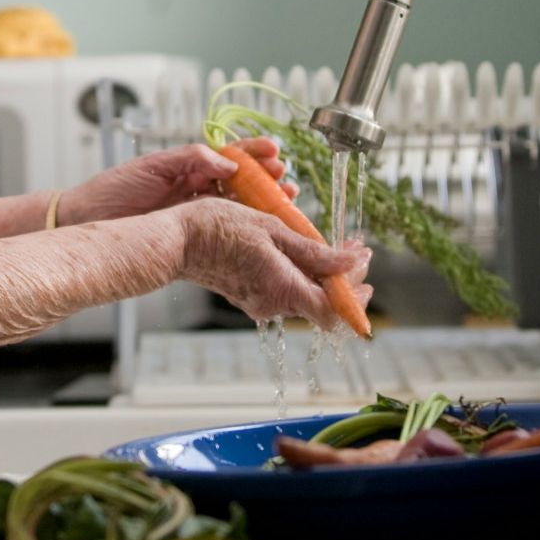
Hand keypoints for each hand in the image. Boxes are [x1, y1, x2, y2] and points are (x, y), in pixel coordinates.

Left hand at [61, 138, 297, 225]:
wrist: (87, 221)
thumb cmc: (112, 190)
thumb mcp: (151, 167)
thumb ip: (190, 159)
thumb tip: (227, 161)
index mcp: (188, 167)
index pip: (229, 156)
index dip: (254, 153)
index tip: (274, 152)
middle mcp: (196, 189)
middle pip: (242, 182)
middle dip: (267, 179)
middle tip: (286, 181)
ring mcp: (195, 213)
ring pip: (238, 206)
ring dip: (263, 203)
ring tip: (285, 201)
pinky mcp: (190, 235)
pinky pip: (223, 230)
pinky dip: (245, 228)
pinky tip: (261, 229)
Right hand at [172, 199, 373, 329]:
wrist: (176, 240)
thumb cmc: (218, 228)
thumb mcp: (272, 229)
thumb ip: (314, 252)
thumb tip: (351, 263)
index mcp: (283, 289)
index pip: (334, 312)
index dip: (355, 295)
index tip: (364, 265)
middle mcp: (273, 304)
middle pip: (322, 302)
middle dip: (343, 278)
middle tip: (353, 250)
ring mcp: (259, 302)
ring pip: (304, 294)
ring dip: (322, 273)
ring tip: (328, 244)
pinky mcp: (249, 295)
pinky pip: (284, 289)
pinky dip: (299, 273)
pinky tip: (299, 249)